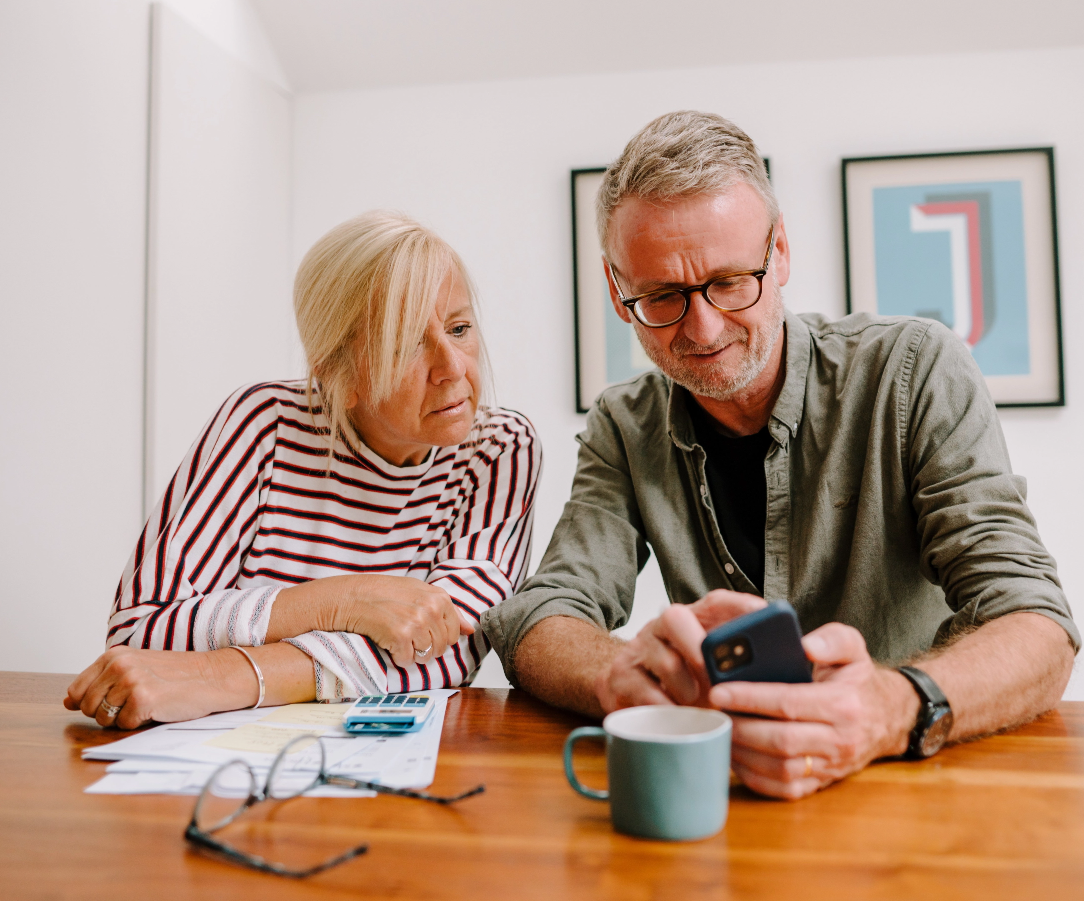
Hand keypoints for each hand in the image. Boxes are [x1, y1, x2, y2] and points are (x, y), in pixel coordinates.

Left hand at [63, 646, 255, 729]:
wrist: (213, 677)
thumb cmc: (176, 675)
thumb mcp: (135, 669)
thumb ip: (100, 682)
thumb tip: (68, 701)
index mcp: (114, 655)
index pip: (76, 690)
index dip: (91, 702)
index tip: (114, 699)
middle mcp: (119, 665)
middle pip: (87, 707)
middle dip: (107, 713)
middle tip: (135, 702)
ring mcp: (131, 681)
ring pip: (103, 718)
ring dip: (123, 718)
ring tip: (146, 704)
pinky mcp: (143, 699)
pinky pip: (123, 725)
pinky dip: (138, 723)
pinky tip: (156, 709)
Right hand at [330, 575, 474, 667]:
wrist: (352, 596)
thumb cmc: (384, 593)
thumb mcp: (420, 593)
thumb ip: (447, 611)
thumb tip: (470, 630)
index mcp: (439, 597)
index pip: (454, 633)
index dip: (439, 638)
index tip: (423, 632)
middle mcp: (431, 609)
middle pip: (441, 647)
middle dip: (425, 647)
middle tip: (407, 635)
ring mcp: (416, 622)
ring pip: (426, 656)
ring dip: (411, 652)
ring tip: (397, 636)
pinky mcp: (400, 636)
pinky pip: (407, 661)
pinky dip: (397, 657)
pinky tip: (387, 642)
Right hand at [594, 590, 765, 711]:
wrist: (625, 688)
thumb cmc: (682, 680)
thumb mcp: (712, 667)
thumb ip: (743, 663)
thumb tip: (790, 667)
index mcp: (692, 620)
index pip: (716, 603)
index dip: (740, 605)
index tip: (766, 614)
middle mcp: (662, 628)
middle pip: (675, 617)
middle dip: (699, 646)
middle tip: (719, 674)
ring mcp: (639, 650)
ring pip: (663, 660)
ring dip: (688, 688)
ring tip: (701, 707)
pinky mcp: (620, 677)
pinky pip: (644, 692)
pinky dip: (666, 710)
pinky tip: (679, 720)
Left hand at [708, 623, 918, 799]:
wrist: (887, 717)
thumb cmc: (857, 679)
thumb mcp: (853, 647)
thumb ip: (832, 639)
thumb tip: (805, 645)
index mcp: (844, 704)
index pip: (789, 703)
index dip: (750, 698)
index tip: (719, 691)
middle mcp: (840, 740)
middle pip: (781, 741)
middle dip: (740, 727)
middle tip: (711, 712)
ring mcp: (831, 766)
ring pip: (780, 769)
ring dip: (743, 753)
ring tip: (718, 730)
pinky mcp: (822, 784)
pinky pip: (784, 789)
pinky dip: (755, 777)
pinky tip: (735, 755)